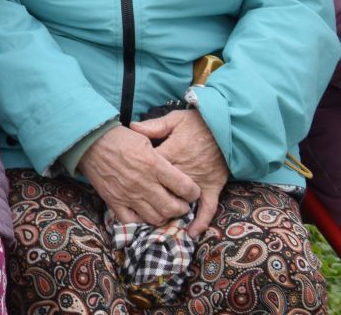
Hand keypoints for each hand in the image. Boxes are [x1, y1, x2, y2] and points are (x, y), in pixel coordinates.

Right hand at [78, 124, 198, 225]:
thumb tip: (176, 171)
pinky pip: (132, 221)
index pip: (186, 188)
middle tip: (180, 203)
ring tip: (163, 208)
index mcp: (154, 165)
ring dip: (164, 216)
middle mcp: (144, 183)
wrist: (89, 140)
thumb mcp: (145, 139)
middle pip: (174, 208)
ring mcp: (128, 194)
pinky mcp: (114, 200)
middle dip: (182, 208)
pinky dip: (140, 219)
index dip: (193, 192)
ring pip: (156, 218)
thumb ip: (162, 158)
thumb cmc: (119, 137)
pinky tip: (143, 212)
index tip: (191, 191)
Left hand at [132, 109, 229, 236]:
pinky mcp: (213, 187)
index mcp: (172, 153)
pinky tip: (191, 234)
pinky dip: (201, 222)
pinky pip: (209, 208)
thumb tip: (132, 127)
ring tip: (158, 225)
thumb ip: (154, 126)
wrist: (227, 127)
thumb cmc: (198, 123)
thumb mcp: (175, 119)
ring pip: (182, 201)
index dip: (138, 173)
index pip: (150, 168)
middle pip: (162, 188)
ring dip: (171, 212)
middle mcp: (185, 171)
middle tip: (137, 205)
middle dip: (150, 197)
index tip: (127, 177)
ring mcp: (199, 181)